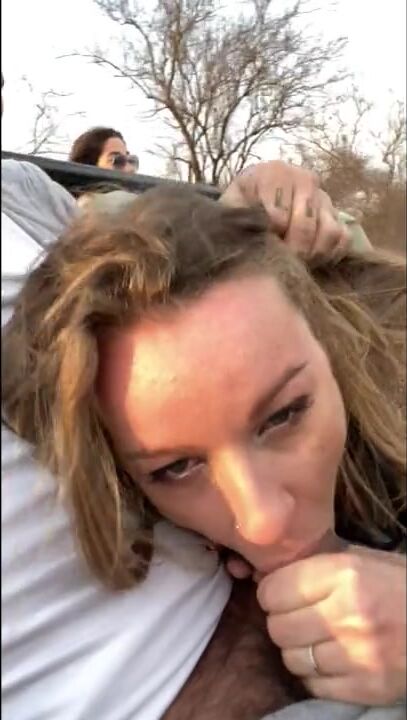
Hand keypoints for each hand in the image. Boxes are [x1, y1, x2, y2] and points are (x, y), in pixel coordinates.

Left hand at [220, 161, 350, 260]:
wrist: (260, 191)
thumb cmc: (243, 201)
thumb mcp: (231, 204)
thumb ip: (235, 215)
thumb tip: (248, 237)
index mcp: (274, 174)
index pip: (278, 216)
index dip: (270, 238)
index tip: (262, 247)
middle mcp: (303, 179)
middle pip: (305, 226)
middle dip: (292, 251)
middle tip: (281, 263)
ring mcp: (323, 196)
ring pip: (329, 232)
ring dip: (313, 255)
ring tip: (297, 263)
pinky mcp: (336, 213)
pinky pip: (343, 238)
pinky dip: (330, 254)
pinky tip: (313, 260)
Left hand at [257, 547, 405, 705]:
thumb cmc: (399, 584)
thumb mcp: (361, 559)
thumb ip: (315, 565)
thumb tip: (263, 576)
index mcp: (345, 574)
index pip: (273, 590)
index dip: (272, 592)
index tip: (281, 593)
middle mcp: (348, 614)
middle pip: (278, 627)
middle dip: (282, 621)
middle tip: (298, 617)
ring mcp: (357, 655)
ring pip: (292, 658)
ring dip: (298, 650)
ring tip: (316, 639)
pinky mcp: (367, 688)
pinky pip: (314, 685)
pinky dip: (316, 675)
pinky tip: (332, 660)